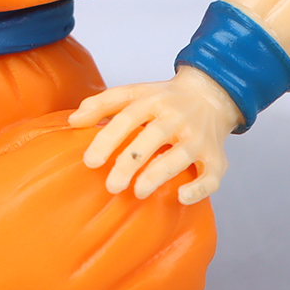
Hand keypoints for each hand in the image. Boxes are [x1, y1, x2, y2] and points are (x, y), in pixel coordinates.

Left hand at [68, 65, 243, 202]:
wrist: (211, 95)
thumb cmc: (165, 99)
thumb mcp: (135, 92)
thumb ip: (103, 103)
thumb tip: (73, 121)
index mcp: (154, 100)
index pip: (128, 117)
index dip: (108, 139)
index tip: (90, 162)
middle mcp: (177, 117)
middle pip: (152, 137)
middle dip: (130, 163)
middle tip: (111, 186)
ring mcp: (198, 138)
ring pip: (179, 156)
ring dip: (158, 175)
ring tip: (138, 192)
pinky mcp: (216, 158)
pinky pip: (211, 176)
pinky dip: (198, 188)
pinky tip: (180, 197)